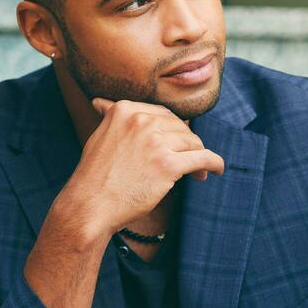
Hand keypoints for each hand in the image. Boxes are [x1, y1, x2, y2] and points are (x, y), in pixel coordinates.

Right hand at [66, 97, 224, 236]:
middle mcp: (141, 120)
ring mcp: (156, 142)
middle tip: (187, 161)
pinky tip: (216, 170)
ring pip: (193, 142)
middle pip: (181, 127)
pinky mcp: (168, 165)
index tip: (174, 144)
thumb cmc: (94, 176)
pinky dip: (214, 164)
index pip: (163, 114)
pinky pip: (203, 158)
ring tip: (197, 172)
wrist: (90, 205)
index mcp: (125, 110)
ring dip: (198, 157)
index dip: (173, 131)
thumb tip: (101, 102)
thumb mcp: (98, 135)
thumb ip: (109, 117)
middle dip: (186, 144)